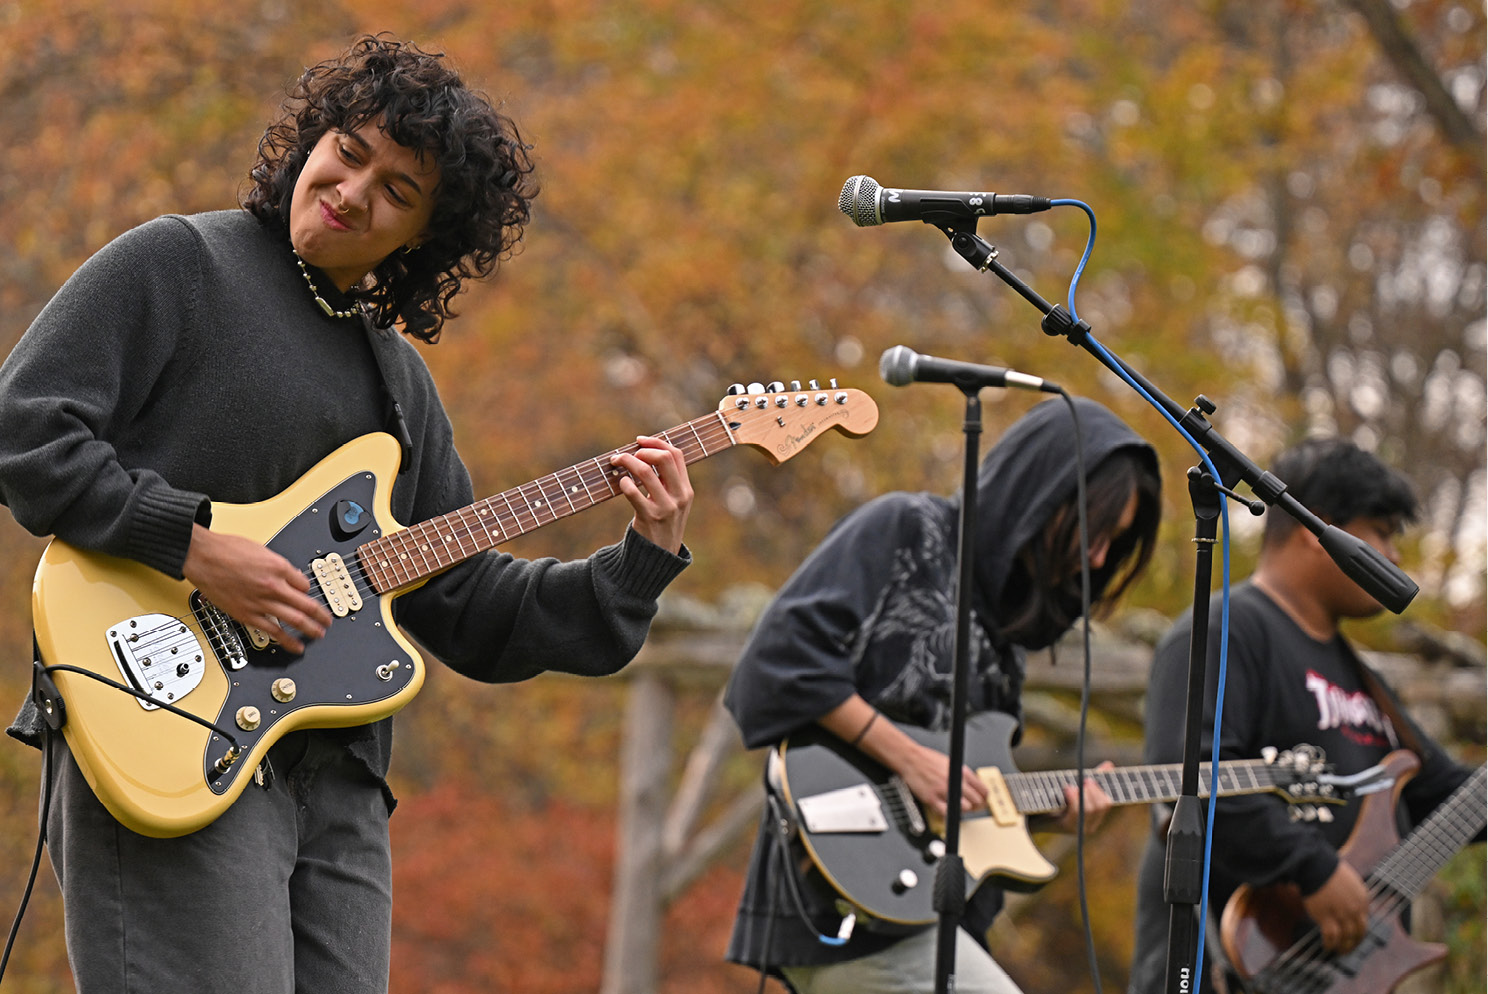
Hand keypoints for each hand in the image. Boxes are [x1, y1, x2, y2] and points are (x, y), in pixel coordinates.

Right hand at [182, 525, 332, 653]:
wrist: (201, 556)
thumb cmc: (226, 550)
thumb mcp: (261, 550)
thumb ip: (278, 565)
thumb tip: (288, 575)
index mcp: (279, 567)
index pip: (305, 584)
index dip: (307, 591)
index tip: (307, 596)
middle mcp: (274, 586)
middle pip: (307, 605)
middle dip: (321, 615)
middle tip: (328, 621)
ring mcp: (261, 602)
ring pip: (295, 620)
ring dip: (311, 629)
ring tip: (319, 634)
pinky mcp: (247, 615)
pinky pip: (273, 631)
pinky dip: (287, 640)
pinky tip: (295, 646)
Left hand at [611, 435, 692, 553]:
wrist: (659, 556)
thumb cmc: (662, 524)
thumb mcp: (674, 503)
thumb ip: (667, 482)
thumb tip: (645, 454)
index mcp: (686, 490)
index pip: (676, 454)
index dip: (656, 442)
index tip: (640, 440)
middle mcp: (679, 496)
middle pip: (663, 458)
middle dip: (642, 450)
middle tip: (627, 454)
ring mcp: (665, 507)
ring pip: (646, 471)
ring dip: (627, 462)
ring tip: (617, 462)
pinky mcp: (649, 517)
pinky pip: (633, 492)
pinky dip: (624, 482)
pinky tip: (621, 482)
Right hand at [898, 741, 988, 818]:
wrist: (910, 758)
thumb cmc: (927, 759)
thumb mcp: (951, 762)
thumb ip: (963, 775)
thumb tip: (973, 788)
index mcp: (962, 771)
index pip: (983, 791)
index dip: (984, 800)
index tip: (981, 802)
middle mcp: (955, 781)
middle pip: (976, 802)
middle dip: (975, 807)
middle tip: (969, 807)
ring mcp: (944, 791)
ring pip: (964, 808)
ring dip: (962, 810)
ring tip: (955, 807)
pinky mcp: (932, 799)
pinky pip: (946, 813)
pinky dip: (948, 814)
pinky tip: (945, 809)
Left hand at [1050, 760, 1114, 833]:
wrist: (1037, 816)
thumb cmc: (1059, 799)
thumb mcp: (1078, 788)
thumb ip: (1094, 778)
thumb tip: (1109, 764)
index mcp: (1096, 817)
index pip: (1107, 803)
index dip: (1101, 789)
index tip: (1090, 778)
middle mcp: (1090, 826)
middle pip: (1100, 806)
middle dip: (1093, 791)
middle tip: (1085, 780)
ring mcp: (1079, 828)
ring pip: (1089, 809)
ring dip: (1082, 794)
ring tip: (1072, 786)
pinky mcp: (1066, 827)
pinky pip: (1075, 813)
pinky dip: (1073, 798)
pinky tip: (1067, 789)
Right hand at [1302, 862, 1371, 952]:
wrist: (1315, 866)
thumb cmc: (1328, 869)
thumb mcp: (1350, 880)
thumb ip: (1354, 894)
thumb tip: (1351, 903)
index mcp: (1363, 899)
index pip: (1364, 920)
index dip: (1359, 930)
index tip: (1353, 934)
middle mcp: (1355, 909)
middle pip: (1359, 932)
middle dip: (1355, 942)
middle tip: (1349, 948)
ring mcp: (1342, 915)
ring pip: (1347, 938)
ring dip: (1343, 947)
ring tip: (1339, 951)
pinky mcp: (1326, 918)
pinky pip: (1331, 937)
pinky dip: (1330, 944)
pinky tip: (1327, 947)